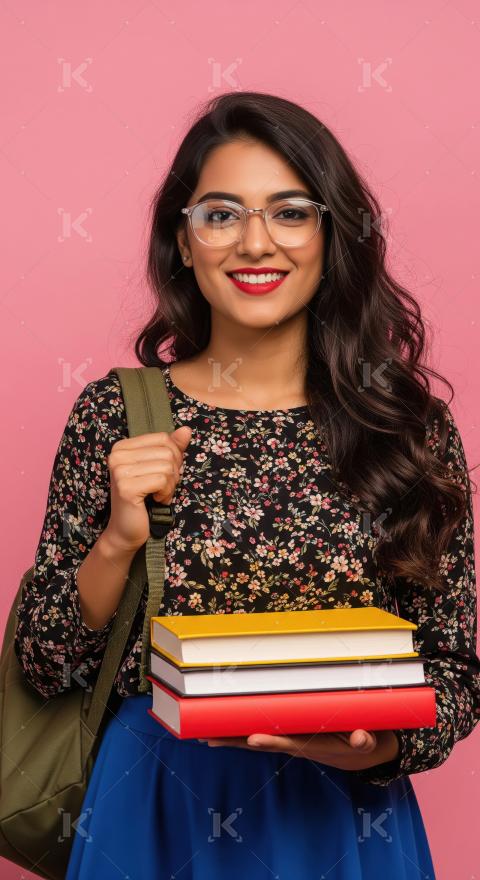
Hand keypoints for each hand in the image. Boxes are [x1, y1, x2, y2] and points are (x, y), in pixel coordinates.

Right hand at [104, 425, 191, 552]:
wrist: (127, 531)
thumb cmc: (144, 499)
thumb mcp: (159, 469)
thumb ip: (172, 448)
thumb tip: (186, 430)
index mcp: (122, 447)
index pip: (163, 438)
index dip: (174, 456)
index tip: (165, 474)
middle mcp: (117, 455)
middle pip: (167, 451)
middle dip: (173, 472)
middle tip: (162, 487)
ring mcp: (119, 471)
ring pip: (167, 466)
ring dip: (170, 485)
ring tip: (159, 495)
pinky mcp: (126, 487)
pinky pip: (162, 480)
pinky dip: (166, 493)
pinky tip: (156, 500)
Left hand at [198, 729, 399, 771]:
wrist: (361, 752)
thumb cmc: (363, 741)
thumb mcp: (370, 741)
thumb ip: (365, 738)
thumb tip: (363, 737)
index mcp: (315, 745)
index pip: (289, 743)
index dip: (272, 741)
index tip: (253, 739)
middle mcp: (296, 744)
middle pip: (263, 743)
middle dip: (236, 741)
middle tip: (210, 738)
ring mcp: (289, 740)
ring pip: (256, 738)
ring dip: (231, 738)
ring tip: (204, 736)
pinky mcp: (288, 735)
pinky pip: (260, 731)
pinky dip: (239, 732)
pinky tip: (220, 731)